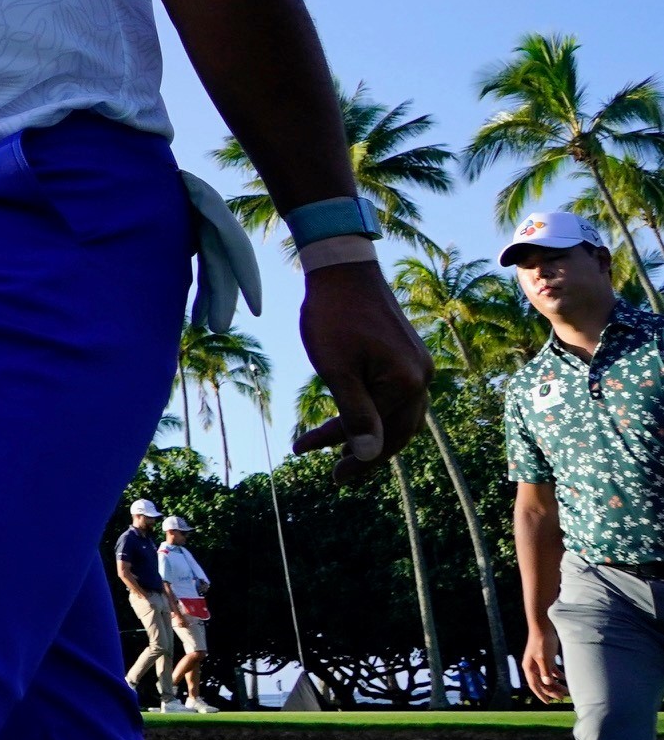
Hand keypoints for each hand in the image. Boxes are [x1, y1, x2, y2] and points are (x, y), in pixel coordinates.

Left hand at [291, 259, 430, 481]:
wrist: (341, 266)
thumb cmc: (333, 315)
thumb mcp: (336, 369)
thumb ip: (354, 414)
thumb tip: (368, 455)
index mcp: (407, 383)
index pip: (379, 435)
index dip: (348, 453)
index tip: (317, 466)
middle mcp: (422, 377)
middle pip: (397, 432)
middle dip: (365, 454)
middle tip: (336, 473)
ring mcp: (418, 365)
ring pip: (398, 416)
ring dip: (370, 435)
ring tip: (338, 450)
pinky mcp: (408, 355)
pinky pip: (396, 396)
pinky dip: (375, 412)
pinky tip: (352, 419)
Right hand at [522, 618, 567, 702]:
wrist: (543, 628)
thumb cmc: (541, 642)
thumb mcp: (543, 657)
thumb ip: (545, 671)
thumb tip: (547, 684)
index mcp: (529, 668)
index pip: (534, 685)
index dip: (541, 695)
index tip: (548, 703)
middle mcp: (534, 668)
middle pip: (543, 683)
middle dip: (552, 691)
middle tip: (563, 698)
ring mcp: (541, 664)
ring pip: (549, 679)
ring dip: (557, 685)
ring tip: (567, 691)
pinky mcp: (547, 660)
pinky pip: (553, 672)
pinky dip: (559, 677)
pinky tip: (567, 679)